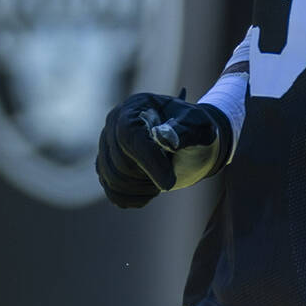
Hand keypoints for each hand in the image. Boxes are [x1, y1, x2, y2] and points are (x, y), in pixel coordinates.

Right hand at [96, 90, 220, 208]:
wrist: (191, 139)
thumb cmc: (195, 129)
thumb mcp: (199, 126)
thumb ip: (184, 131)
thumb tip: (163, 138)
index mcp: (135, 107)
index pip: (130, 136)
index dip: (148, 162)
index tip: (170, 183)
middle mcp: (114, 124)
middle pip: (120, 163)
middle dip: (149, 176)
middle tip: (172, 174)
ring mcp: (106, 145)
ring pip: (113, 180)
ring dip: (142, 189)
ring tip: (163, 180)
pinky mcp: (107, 166)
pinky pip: (112, 191)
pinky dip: (133, 198)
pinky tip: (151, 191)